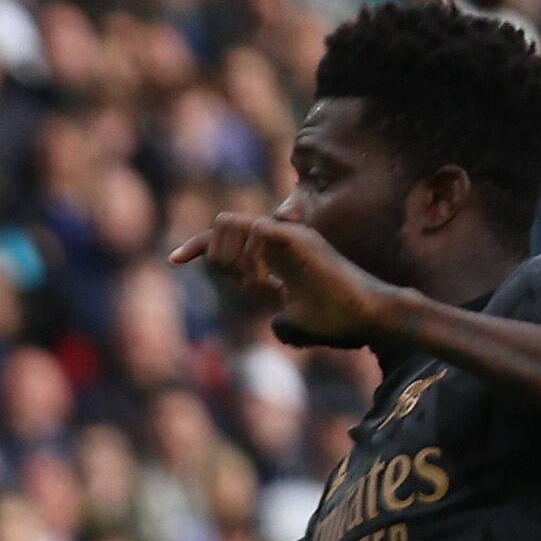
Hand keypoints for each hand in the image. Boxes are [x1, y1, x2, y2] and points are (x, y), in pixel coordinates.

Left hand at [170, 213, 398, 346]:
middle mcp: (279, 238)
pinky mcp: (300, 238)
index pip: (227, 238)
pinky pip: (257, 232)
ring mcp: (289, 234)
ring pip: (231, 222)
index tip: (174, 259)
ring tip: (256, 283)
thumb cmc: (336, 318)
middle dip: (216, 257)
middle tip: (245, 285)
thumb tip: (266, 309)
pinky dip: (251, 259)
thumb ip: (275, 302)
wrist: (366, 317)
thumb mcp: (293, 313)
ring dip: (232, 257)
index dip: (198, 246)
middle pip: (220, 226)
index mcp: (274, 254)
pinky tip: (265, 283)